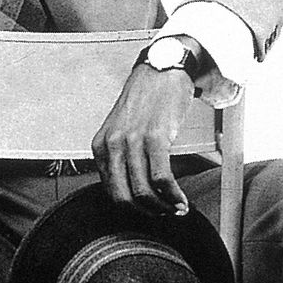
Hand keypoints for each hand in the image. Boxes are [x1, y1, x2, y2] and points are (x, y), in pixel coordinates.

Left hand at [91, 60, 195, 213]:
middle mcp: (112, 145)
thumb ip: (121, 155)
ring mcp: (132, 141)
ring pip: (144, 192)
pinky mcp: (155, 138)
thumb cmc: (147, 97)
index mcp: (100, 146)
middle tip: (163, 214)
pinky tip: (181, 200)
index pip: (110, 191)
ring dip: (163, 207)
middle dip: (146, 213)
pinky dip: (173, 195)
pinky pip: (162, 178)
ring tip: (176, 208)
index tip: (149, 211)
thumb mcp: (122, 128)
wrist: (163, 67)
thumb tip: (134, 188)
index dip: (132, 208)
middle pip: (124, 198)